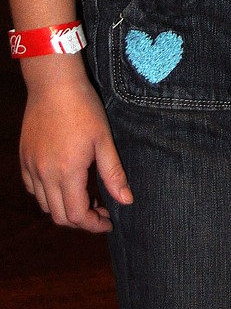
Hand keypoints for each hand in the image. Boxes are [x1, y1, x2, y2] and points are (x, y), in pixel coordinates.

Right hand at [20, 64, 132, 231]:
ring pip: (44, 204)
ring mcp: (31, 167)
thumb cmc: (83, 107)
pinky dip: (47, 194)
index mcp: (67, 173)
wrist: (54, 84)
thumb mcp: (104, 140)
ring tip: (84, 194)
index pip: (77, 215)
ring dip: (64, 208)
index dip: (94, 224)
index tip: (108, 220)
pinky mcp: (24, 158)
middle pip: (59, 216)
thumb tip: (126, 201)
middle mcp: (45, 175)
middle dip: (81, 220)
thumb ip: (113, 173)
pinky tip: (63, 181)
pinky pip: (33, 188)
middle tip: (100, 208)